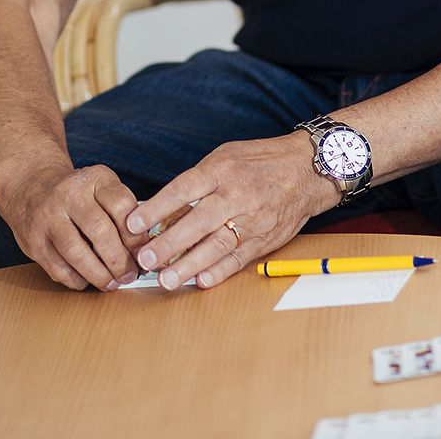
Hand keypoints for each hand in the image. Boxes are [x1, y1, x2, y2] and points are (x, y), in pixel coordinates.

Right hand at [0, 159, 141, 290]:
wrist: (30, 185)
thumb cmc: (78, 193)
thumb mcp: (102, 187)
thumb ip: (124, 212)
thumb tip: (145, 251)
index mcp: (94, 179)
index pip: (121, 205)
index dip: (137, 235)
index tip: (145, 252)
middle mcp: (69, 194)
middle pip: (100, 231)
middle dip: (120, 260)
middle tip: (130, 275)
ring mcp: (48, 217)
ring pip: (77, 254)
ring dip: (100, 275)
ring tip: (112, 283)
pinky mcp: (33, 240)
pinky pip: (60, 269)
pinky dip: (78, 280)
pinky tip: (88, 279)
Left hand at [122, 133, 336, 291]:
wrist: (308, 168)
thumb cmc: (259, 162)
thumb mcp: (225, 158)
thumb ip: (197, 183)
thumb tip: (164, 211)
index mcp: (221, 170)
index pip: (183, 189)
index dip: (157, 208)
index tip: (133, 224)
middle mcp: (236, 194)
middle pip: (198, 222)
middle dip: (169, 243)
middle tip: (144, 260)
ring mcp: (253, 218)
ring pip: (217, 245)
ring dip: (190, 265)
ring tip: (166, 280)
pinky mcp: (266, 237)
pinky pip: (240, 258)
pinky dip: (220, 271)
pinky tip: (201, 281)